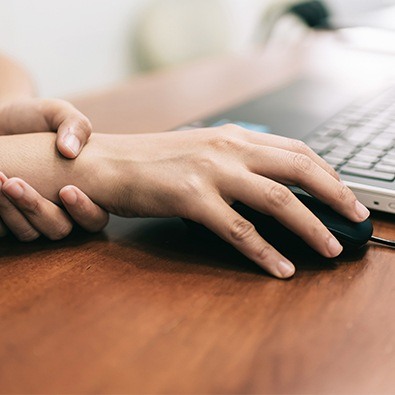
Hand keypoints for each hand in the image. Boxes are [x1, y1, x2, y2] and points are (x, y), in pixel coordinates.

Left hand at [0, 98, 108, 239]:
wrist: (1, 121)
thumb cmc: (32, 118)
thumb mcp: (56, 113)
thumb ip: (75, 124)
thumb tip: (70, 151)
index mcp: (82, 192)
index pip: (95, 218)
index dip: (84, 212)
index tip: (67, 190)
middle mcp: (61, 211)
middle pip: (59, 229)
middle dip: (37, 210)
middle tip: (15, 183)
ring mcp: (31, 219)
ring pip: (29, 233)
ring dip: (13, 210)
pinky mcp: (5, 221)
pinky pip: (4, 231)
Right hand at [77, 125, 369, 278]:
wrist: (108, 162)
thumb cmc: (152, 160)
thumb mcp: (201, 151)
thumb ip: (236, 161)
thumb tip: (267, 181)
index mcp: (232, 137)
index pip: (295, 149)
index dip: (325, 170)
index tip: (342, 191)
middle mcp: (228, 148)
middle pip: (298, 169)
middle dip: (334, 194)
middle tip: (355, 215)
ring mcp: (211, 172)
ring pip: (277, 200)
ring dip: (310, 226)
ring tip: (330, 248)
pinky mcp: (192, 198)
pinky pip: (239, 230)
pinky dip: (264, 252)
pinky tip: (281, 267)